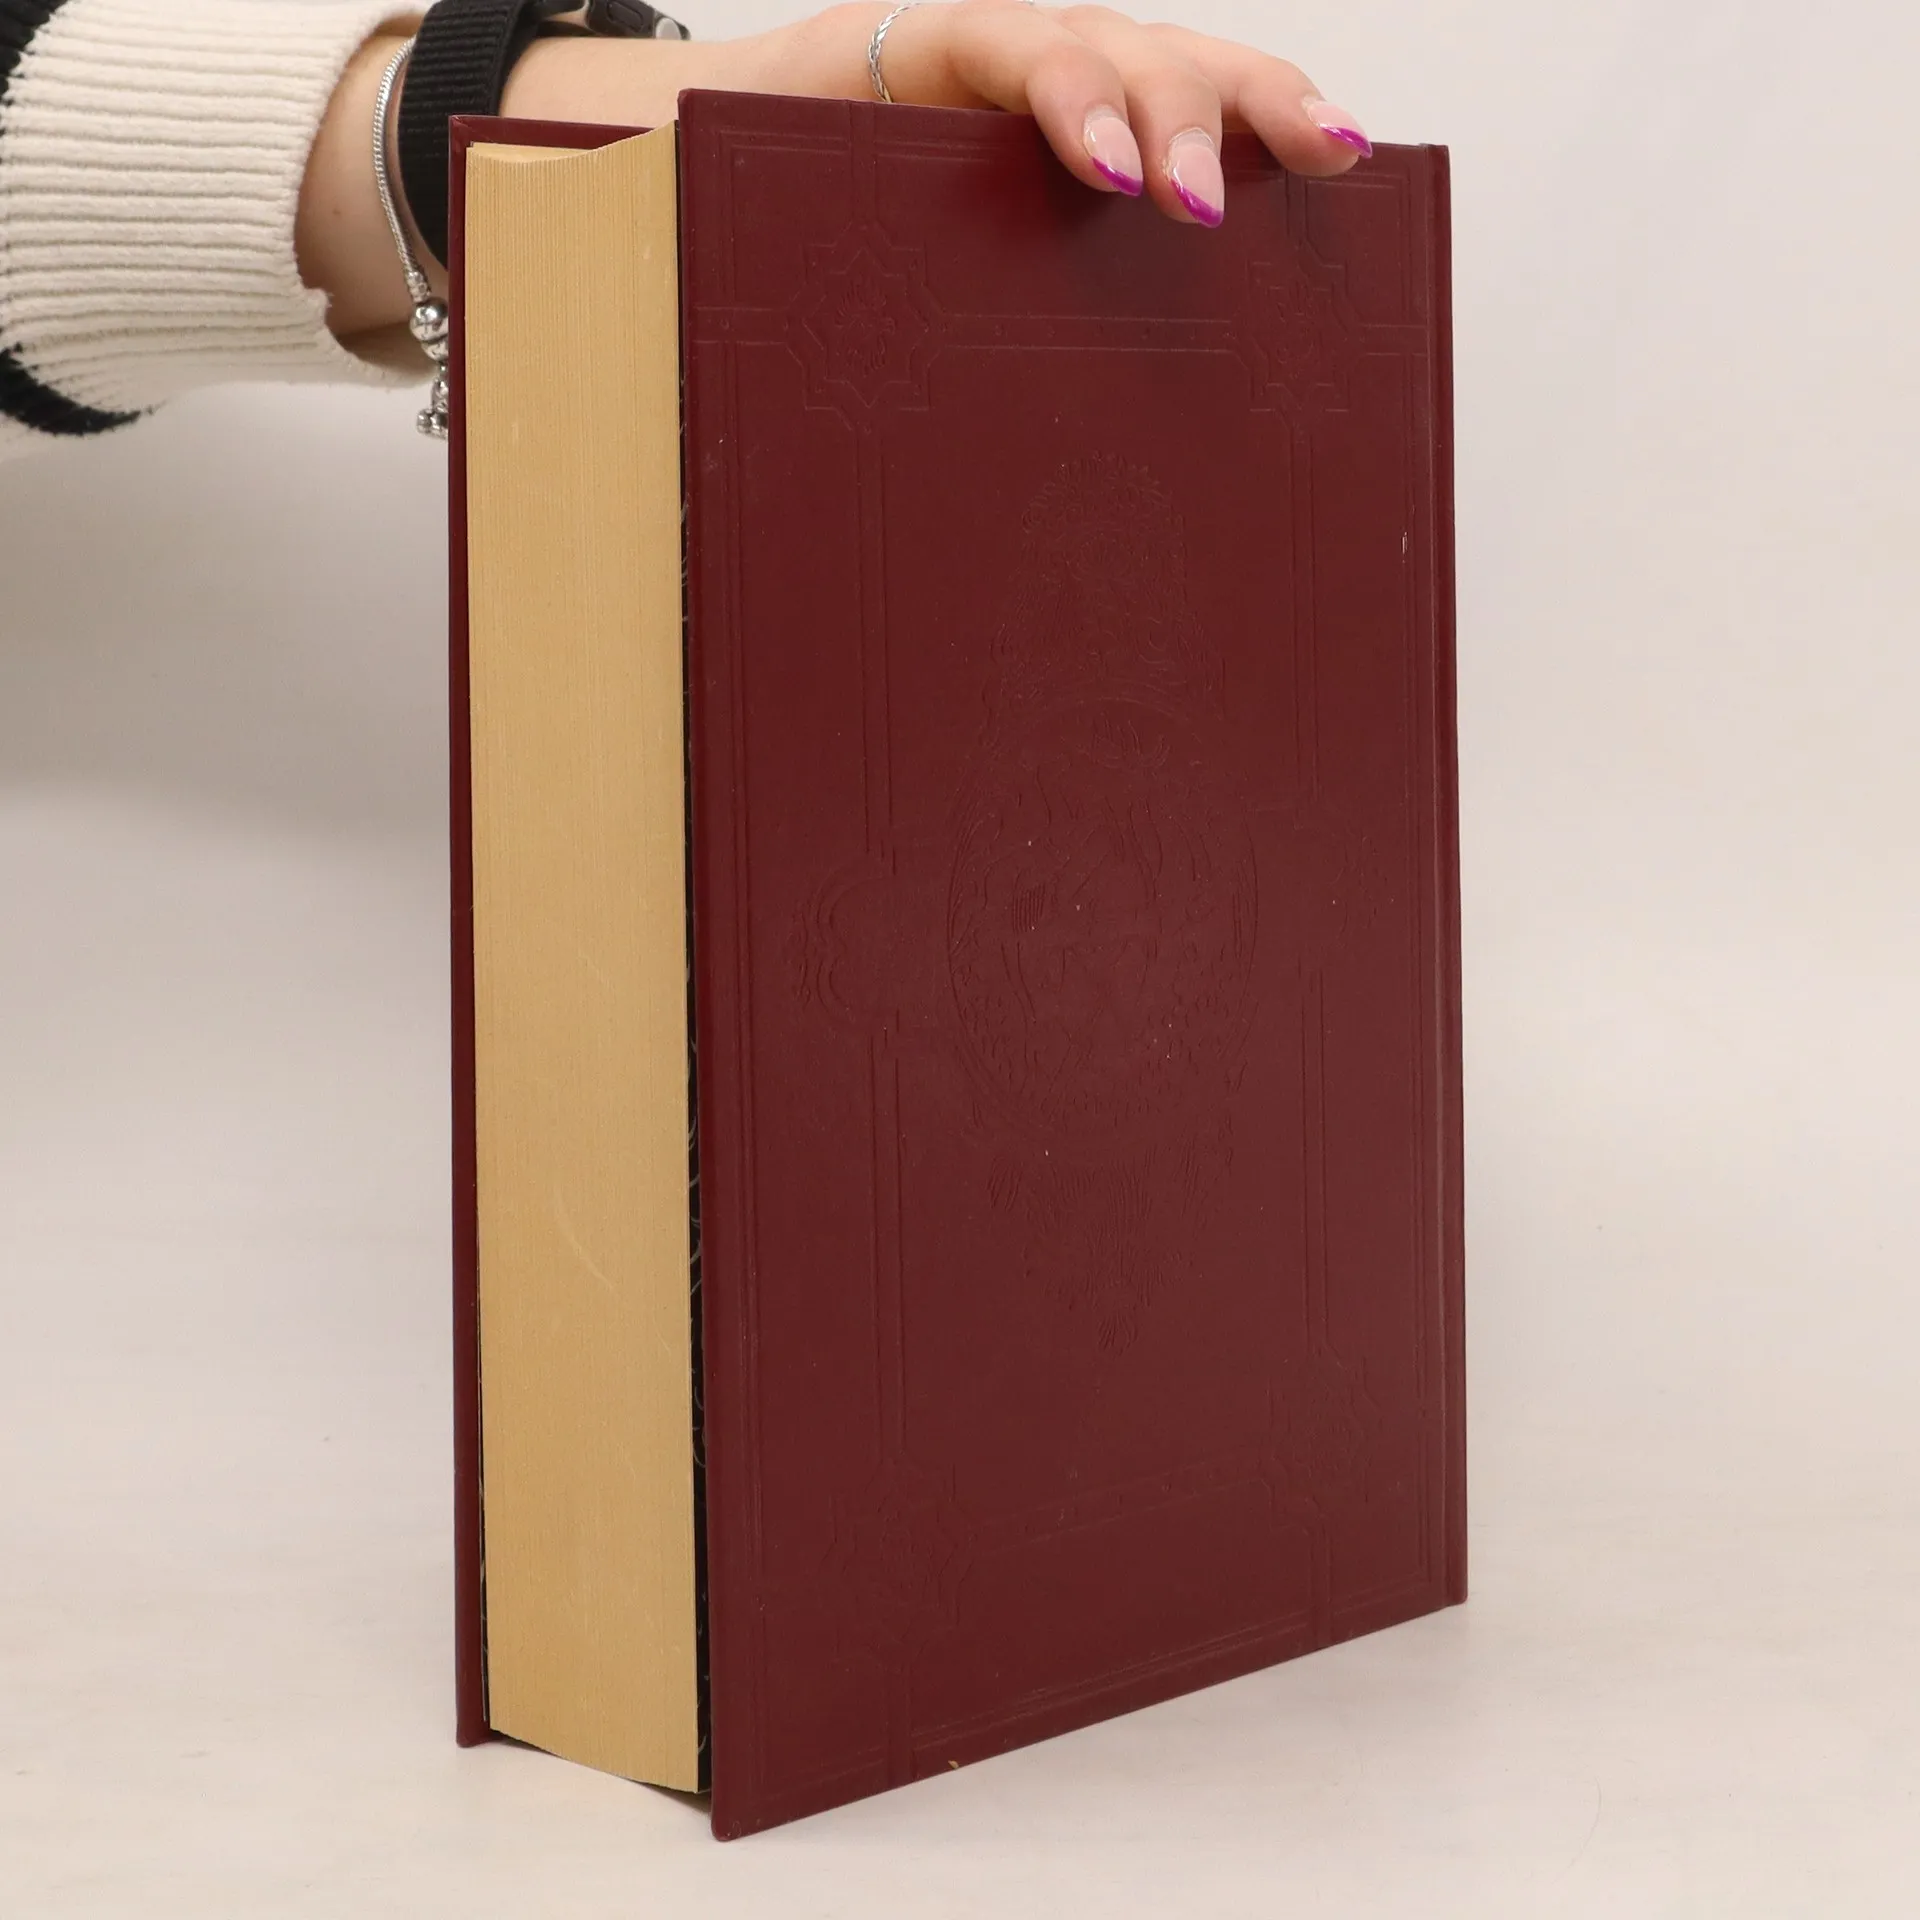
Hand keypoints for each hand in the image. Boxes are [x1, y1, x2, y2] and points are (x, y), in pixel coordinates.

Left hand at [299, 3, 1369, 340]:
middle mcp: (1002, 52)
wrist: (746, 137)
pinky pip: (1186, 120)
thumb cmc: (740, 174)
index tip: (1103, 177)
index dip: (1067, 100)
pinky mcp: (1093, 132)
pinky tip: (1327, 172)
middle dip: (1177, 116)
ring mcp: (1060, 83)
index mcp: (909, 54)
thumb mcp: (715, 190)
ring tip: (1336, 161)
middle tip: (1199, 207)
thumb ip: (710, 214)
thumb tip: (661, 273)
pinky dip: (1260, 141)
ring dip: (1256, 113)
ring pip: (1176, 67)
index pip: (1010, 44)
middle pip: (1117, 45)